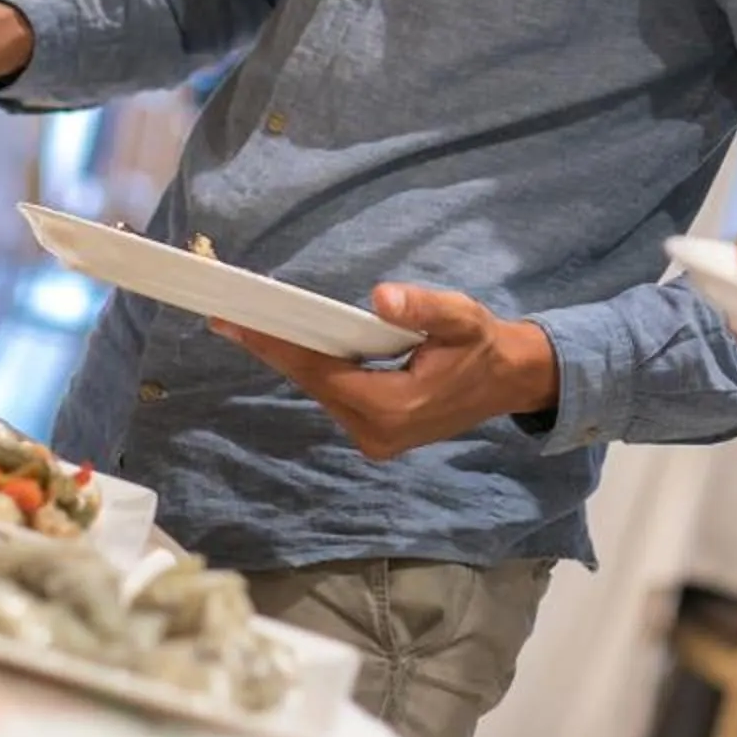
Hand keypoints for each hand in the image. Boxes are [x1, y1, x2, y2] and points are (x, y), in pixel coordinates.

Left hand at [214, 284, 560, 460]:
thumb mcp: (461, 318)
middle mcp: (377, 432)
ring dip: (293, 359)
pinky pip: (334, 396)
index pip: (322, 373)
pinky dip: (315, 369)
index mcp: (394, 408)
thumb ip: (423, 308)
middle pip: (314, 384)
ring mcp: (375, 439)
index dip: (280, 346)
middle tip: (229, 318)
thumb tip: (382, 298)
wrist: (508, 381)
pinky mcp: (376, 434)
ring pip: (321, 391)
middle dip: (276, 349)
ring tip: (252, 326)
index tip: (238, 325)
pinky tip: (294, 343)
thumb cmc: (483, 345)